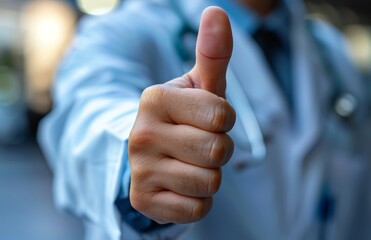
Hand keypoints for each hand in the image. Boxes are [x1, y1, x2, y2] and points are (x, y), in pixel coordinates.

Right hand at [128, 6, 234, 223]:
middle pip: (218, 151)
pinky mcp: (144, 201)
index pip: (221, 116)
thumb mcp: (199, 87)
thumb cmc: (184, 117)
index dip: (224, 121)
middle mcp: (140, 133)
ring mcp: (139, 170)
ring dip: (209, 176)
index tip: (207, 119)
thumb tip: (217, 11)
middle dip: (218, 150)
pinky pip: (197, 209)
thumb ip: (212, 53)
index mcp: (154, 98)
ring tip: (188, 164)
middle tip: (198, 144)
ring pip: (210, 182)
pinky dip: (198, 200)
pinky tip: (180, 185)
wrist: (151, 154)